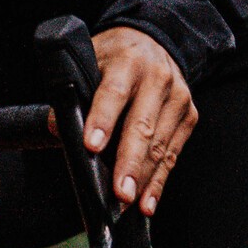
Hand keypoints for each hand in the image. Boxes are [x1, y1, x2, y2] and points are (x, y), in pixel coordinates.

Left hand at [82, 26, 196, 216]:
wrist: (152, 41)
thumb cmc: (113, 59)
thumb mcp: (88, 64)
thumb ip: (75, 95)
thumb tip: (60, 129)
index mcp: (127, 61)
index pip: (113, 93)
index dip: (102, 121)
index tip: (92, 147)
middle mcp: (157, 77)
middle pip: (142, 126)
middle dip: (129, 163)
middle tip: (118, 192)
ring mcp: (177, 98)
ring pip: (160, 146)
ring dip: (144, 180)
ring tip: (130, 205)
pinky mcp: (188, 116)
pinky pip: (172, 155)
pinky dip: (158, 181)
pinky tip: (147, 203)